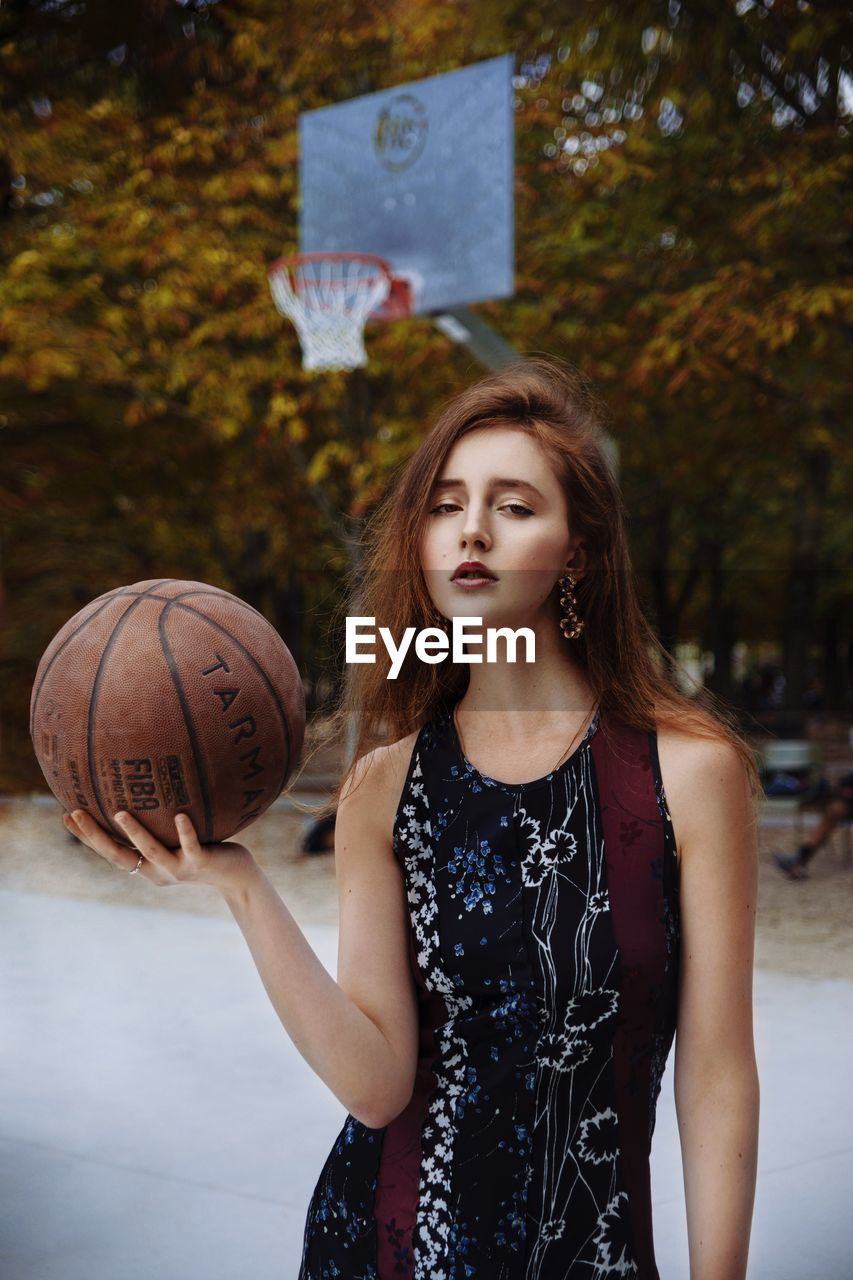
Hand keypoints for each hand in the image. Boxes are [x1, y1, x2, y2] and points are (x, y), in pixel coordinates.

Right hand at [62, 808, 254, 893]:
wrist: (236, 875)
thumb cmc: (205, 850)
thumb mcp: (176, 839)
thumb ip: (160, 824)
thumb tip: (143, 788)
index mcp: (146, 866)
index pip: (109, 851)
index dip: (86, 836)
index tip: (65, 815)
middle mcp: (157, 870)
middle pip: (119, 855)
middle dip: (95, 836)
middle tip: (76, 812)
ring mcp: (178, 868)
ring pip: (151, 851)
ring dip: (134, 833)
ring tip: (119, 812)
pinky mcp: (201, 863)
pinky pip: (191, 846)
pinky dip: (185, 832)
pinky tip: (180, 816)